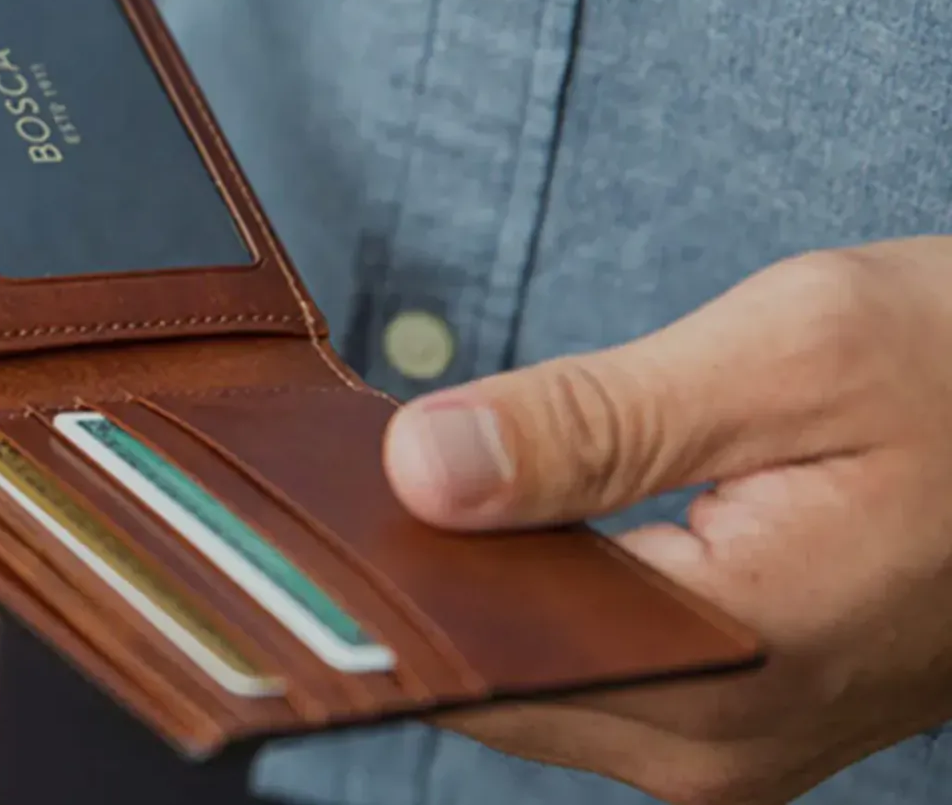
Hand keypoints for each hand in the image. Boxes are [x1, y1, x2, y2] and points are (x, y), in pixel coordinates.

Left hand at [383, 236, 951, 803]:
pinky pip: (594, 670)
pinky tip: (504, 527)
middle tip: (345, 469)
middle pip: (499, 681)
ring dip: (476, 589)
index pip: (484, 661)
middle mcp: (721, 741)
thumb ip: (596, 421)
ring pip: (539, 680)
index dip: (384, 580)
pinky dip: (537, 601)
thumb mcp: (788, 355)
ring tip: (420, 483)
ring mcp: (733, 737)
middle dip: (419, 580)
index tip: (310, 495)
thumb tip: (424, 471)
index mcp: (730, 666)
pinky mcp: (739, 703)